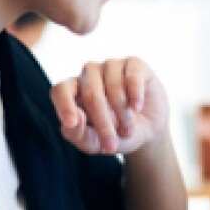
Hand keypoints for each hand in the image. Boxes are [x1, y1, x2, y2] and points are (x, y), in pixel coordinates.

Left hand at [51, 58, 170, 154]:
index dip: (64, 104)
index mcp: (73, 91)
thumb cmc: (116, 135)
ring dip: (122, 113)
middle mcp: (89, 74)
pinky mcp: (134, 64)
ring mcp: (111, 65)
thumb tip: (73, 120)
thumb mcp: (96, 144)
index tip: (71, 123)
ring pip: (113, 86)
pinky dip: (135, 95)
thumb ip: (78, 135)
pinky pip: (132, 77)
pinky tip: (137, 108)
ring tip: (128, 130)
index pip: (61, 90)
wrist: (149, 131)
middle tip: (112, 145)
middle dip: (103, 123)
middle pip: (91, 94)